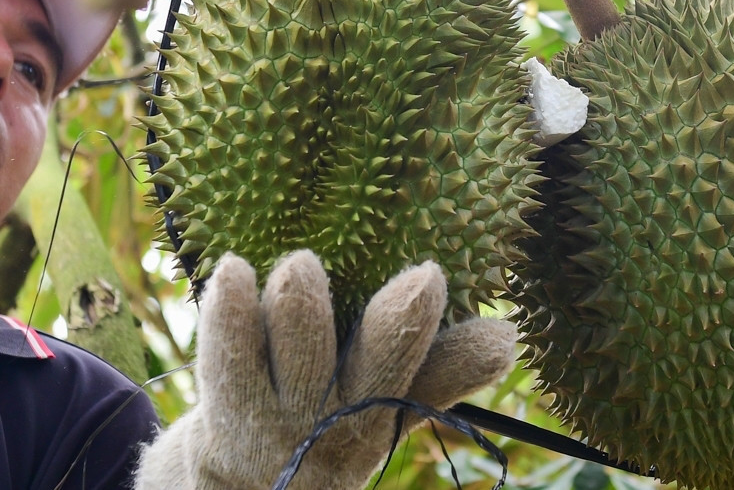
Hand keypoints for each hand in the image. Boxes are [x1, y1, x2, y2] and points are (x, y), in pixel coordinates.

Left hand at [136, 252, 515, 489]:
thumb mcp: (391, 407)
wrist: (252, 481)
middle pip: (377, 365)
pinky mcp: (225, 400)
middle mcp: (339, 414)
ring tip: (304, 265)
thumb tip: (508, 336)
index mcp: (384, 410)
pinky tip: (235, 269)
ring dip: (306, 305)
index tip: (450, 285)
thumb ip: (444, 371)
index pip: (431, 377)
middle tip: (418, 276)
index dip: (453, 345)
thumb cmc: (334, 421)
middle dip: (397, 323)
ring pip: (301, 349)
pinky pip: (226, 352)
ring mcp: (280, 411)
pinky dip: (230, 310)